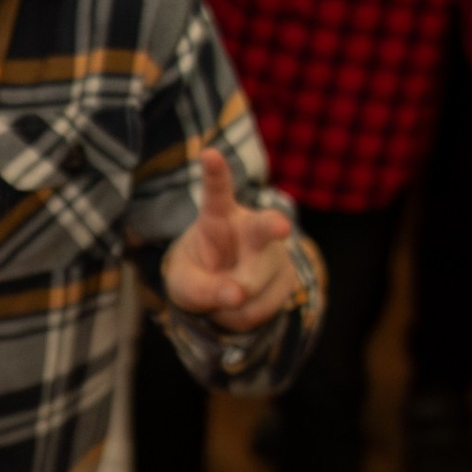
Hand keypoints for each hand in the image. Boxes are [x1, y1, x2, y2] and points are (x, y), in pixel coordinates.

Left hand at [161, 148, 301, 332]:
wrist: (222, 289)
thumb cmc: (197, 274)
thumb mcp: (183, 282)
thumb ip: (202, 288)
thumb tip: (238, 296)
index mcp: (218, 216)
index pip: (216, 192)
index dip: (215, 174)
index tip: (209, 153)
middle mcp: (252, 228)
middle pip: (264, 228)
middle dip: (274, 226)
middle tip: (280, 226)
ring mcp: (275, 254)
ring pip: (253, 288)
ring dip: (230, 305)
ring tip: (222, 293)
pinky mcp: (288, 280)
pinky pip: (261, 311)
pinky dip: (242, 318)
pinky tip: (239, 305)